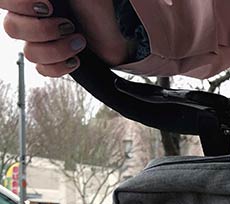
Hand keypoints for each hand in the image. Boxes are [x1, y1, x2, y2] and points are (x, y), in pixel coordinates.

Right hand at [1, 0, 128, 76]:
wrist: (118, 29)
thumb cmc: (96, 3)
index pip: (3, 0)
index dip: (20, 5)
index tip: (48, 6)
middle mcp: (29, 16)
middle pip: (12, 29)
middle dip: (43, 30)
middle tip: (69, 26)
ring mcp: (40, 40)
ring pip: (29, 53)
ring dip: (57, 50)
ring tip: (80, 42)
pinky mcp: (52, 59)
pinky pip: (42, 70)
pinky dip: (60, 67)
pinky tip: (76, 59)